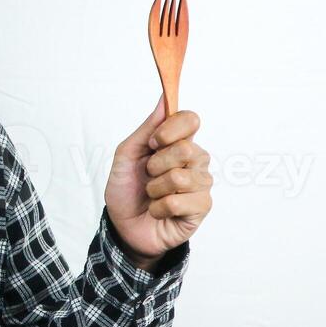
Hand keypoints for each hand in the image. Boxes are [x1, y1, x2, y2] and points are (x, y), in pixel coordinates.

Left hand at [104, 92, 211, 269]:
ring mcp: (201, 184)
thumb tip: (164, 99)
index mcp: (178, 143)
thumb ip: (147, 129)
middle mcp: (195, 160)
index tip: (153, 143)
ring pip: (180, 178)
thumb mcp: (126, 156)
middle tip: (148, 176)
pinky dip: (159, 208)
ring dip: (154, 190)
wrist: (123, 226)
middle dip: (155, 165)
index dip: (171, 129)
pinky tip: (158, 211)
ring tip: (152, 195)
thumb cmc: (127, 190)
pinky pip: (178, 202)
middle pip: (185, 149)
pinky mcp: (202, 207)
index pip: (190, 119)